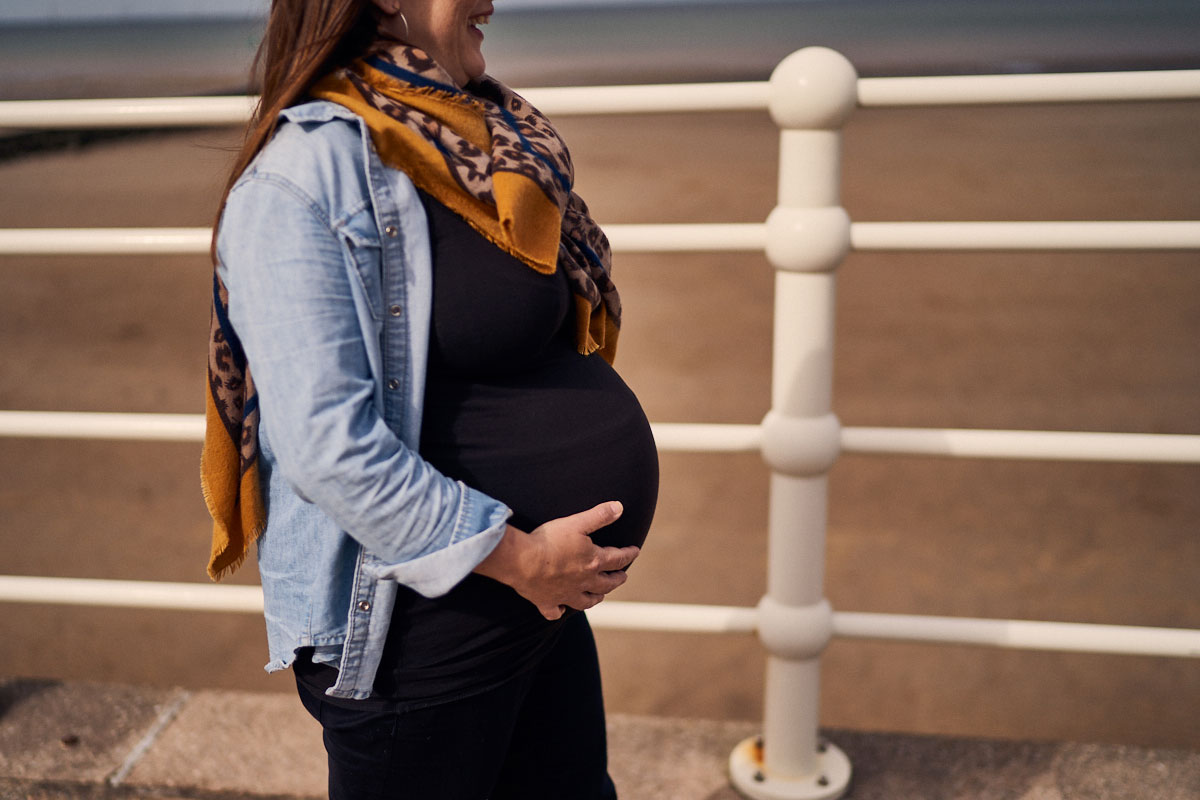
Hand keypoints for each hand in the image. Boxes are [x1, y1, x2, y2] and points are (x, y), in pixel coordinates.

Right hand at [474, 501, 639, 619]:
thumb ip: (599, 516)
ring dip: (595, 598)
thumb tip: (620, 507)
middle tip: (622, 577)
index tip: (635, 551)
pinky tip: (560, 611)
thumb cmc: (549, 540)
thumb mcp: (577, 522)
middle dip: (616, 580)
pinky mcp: (546, 602)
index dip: (628, 554)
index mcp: (593, 562)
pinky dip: (558, 612)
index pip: (617, 559)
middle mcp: (583, 582)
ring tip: (600, 596)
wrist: (522, 560)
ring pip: (585, 601)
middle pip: (606, 584)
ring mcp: (565, 595)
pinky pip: (554, 612)